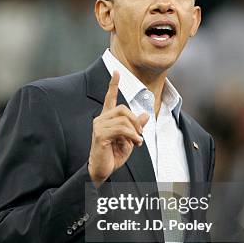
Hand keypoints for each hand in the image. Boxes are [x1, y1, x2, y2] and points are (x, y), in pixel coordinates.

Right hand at [88, 70, 148, 186]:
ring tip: (137, 142)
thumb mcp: (130, 139)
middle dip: (135, 121)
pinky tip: (134, 143)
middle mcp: (101, 119)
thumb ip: (136, 126)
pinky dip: (132, 135)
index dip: (113, 85)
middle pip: (123, 109)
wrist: (102, 170)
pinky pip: (121, 129)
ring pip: (124, 119)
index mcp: (107, 119)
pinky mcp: (100, 134)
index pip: (110, 98)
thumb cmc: (113, 156)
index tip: (116, 72)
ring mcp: (99, 126)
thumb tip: (145, 114)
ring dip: (135, 131)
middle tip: (140, 135)